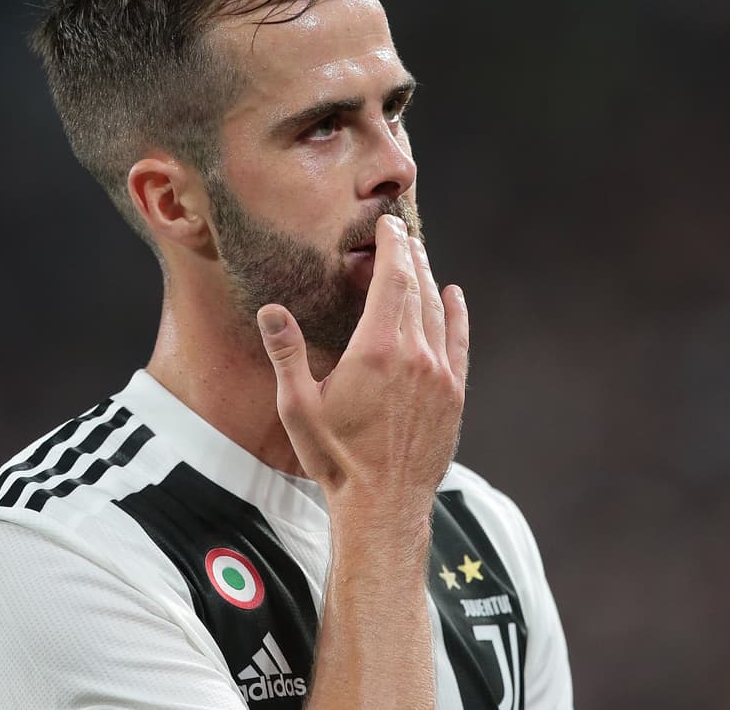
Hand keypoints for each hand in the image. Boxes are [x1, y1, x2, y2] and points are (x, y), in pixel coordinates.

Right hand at [256, 214, 469, 519]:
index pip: (392, 279)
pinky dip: (455, 314)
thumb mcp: (298, 408)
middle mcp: (415, 355)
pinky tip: (453, 296)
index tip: (388, 225)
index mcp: (376, 350)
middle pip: (417, 288)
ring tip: (418, 257)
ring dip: (428, 279)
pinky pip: (458, 341)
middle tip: (401, 232)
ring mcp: (440, 374)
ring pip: (437, 311)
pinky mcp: (454, 393)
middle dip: (408, 256)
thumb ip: (286, 354)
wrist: (384, 504)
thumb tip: (271, 311)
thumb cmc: (336, 459)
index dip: (392, 247)